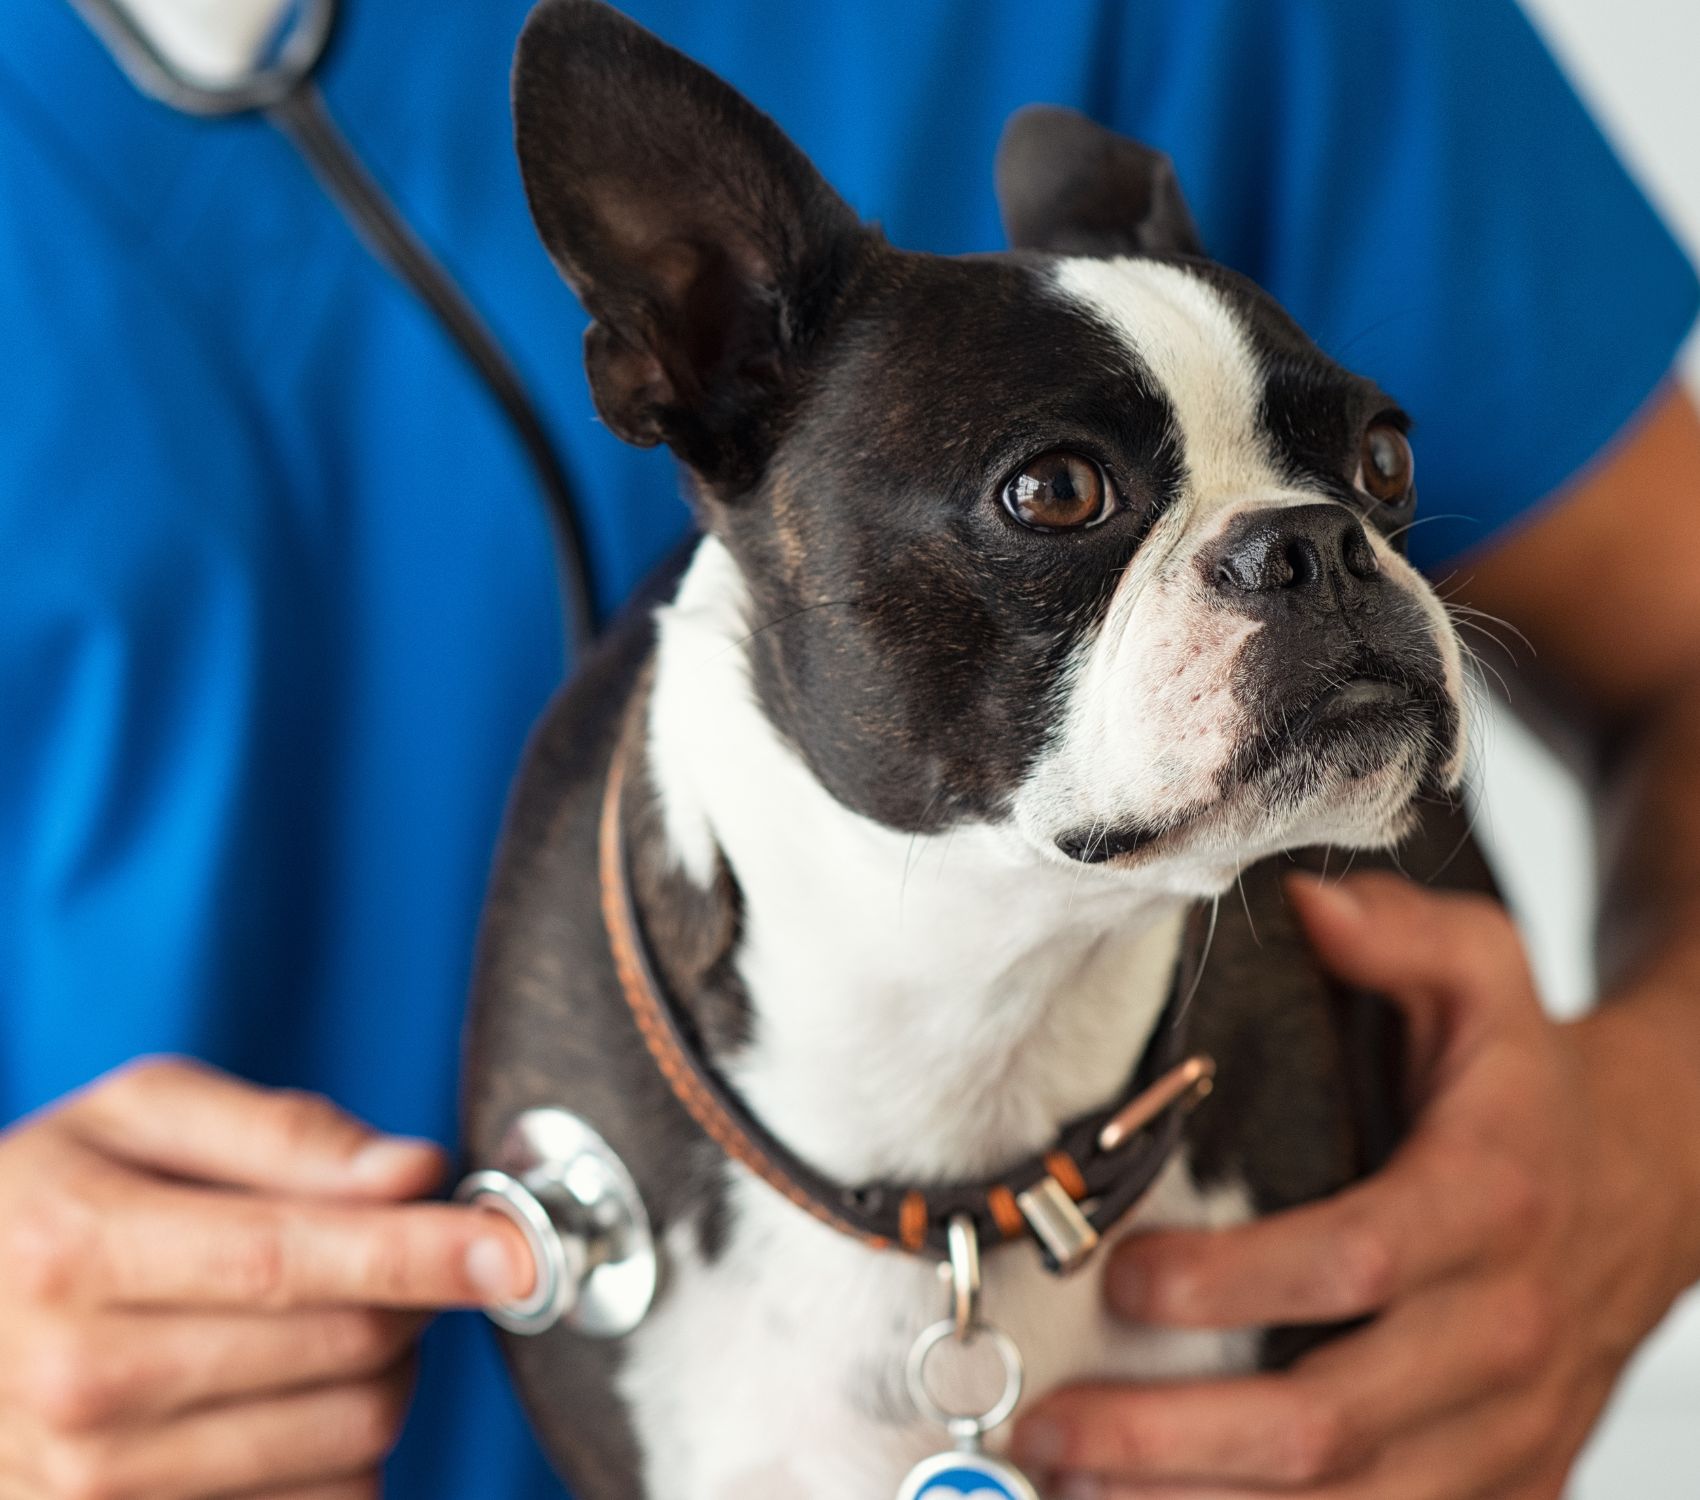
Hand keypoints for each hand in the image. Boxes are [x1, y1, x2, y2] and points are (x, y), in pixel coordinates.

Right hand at [0, 1057, 532, 1499]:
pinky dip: (348, 1447)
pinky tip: (299, 1395)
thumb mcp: (136, 1116)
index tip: (513, 1247)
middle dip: (414, 1296)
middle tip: (404, 1257)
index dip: (421, 1254)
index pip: (290, 1260)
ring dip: (389, 1373)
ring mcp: (95, 1486)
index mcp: (77, 1251)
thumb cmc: (47, 1199)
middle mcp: (81, 1383)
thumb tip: (412, 1172)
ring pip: (351, 1439)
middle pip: (341, 1352)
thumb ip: (281, 1133)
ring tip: (337, 1320)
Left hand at [1012, 872, 1699, 1498]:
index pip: (1353, 1262)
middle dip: (1175, 1438)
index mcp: (1488, 1199)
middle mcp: (1504, 1330)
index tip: (1118, 1278)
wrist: (1660, 1176)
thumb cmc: (1530, 1076)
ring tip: (1075, 1492)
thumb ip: (1397, 931)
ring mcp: (1511, 1425)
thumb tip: (1304, 906)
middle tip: (1048, 1425)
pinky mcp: (1509, 1482)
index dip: (1231, 1284)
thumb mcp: (1483, 971)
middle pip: (1332, 1421)